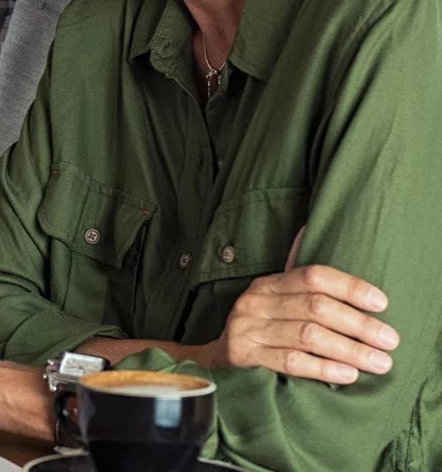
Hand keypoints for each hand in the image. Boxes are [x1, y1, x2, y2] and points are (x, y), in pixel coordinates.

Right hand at [206, 228, 398, 383]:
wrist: (215, 360)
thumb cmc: (261, 329)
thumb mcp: (276, 301)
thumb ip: (299, 280)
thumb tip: (310, 229)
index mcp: (269, 284)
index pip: (313, 276)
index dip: (350, 287)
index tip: (381, 303)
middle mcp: (256, 301)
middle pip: (315, 307)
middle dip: (359, 324)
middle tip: (390, 340)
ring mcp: (248, 328)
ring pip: (307, 334)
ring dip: (349, 349)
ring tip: (378, 362)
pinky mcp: (244, 355)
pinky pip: (290, 361)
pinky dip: (323, 367)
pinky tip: (347, 374)